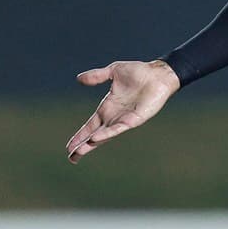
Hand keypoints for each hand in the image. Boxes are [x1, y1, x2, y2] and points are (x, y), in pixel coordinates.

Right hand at [65, 60, 181, 163]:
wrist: (158, 73)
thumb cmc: (139, 72)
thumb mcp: (113, 71)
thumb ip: (97, 76)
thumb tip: (79, 78)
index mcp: (108, 107)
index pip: (91, 125)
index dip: (80, 135)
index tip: (69, 146)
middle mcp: (114, 116)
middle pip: (95, 134)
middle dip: (83, 145)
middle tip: (71, 157)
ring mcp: (124, 119)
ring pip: (105, 135)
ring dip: (92, 144)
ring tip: (79, 152)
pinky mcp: (134, 119)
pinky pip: (118, 128)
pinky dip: (106, 134)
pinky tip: (95, 139)